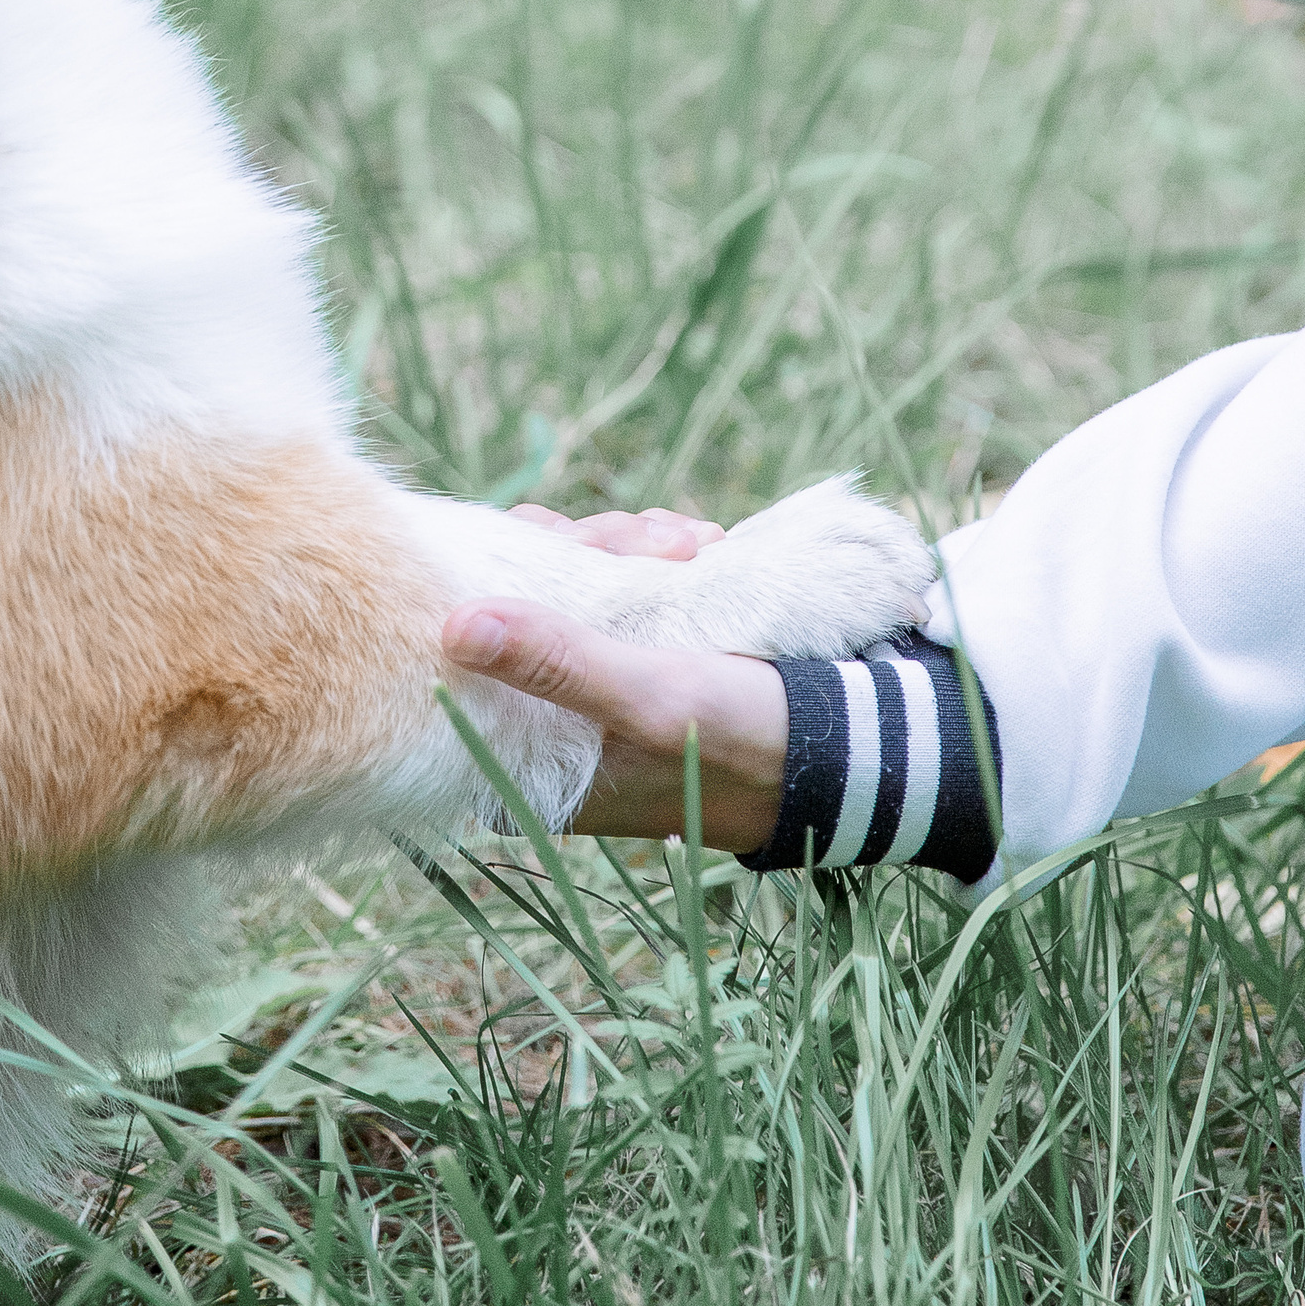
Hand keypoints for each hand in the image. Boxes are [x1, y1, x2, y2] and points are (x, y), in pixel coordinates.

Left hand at [443, 503, 789, 847]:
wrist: (851, 745)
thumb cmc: (743, 740)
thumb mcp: (649, 699)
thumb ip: (558, 665)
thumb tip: (453, 627)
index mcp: (533, 762)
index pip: (473, 655)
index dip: (502, 585)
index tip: (552, 543)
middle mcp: (555, 723)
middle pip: (525, 600)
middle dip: (589, 554)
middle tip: (659, 546)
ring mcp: (599, 681)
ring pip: (577, 575)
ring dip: (634, 545)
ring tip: (695, 545)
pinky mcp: (643, 645)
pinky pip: (622, 573)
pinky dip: (661, 550)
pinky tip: (703, 545)